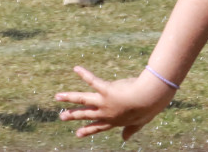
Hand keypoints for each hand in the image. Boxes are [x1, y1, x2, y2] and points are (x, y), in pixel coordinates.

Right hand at [56, 65, 174, 139]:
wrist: (149, 98)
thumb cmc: (149, 108)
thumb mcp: (141, 122)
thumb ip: (132, 129)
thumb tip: (125, 138)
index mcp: (115, 120)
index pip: (99, 126)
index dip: (88, 130)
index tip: (78, 133)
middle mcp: (106, 112)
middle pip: (86, 114)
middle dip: (73, 115)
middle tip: (62, 116)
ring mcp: (104, 101)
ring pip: (83, 99)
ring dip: (69, 98)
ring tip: (58, 96)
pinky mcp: (105, 89)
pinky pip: (92, 80)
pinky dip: (84, 74)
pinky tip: (76, 68)